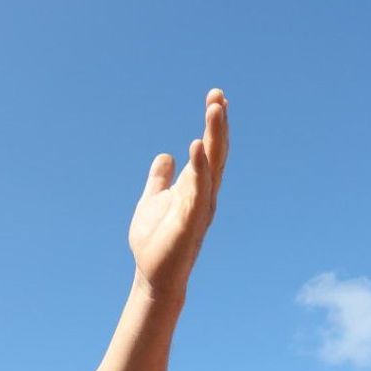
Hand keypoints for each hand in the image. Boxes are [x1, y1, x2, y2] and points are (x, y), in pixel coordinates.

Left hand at [127, 89, 228, 293]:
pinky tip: (196, 146)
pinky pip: (198, 191)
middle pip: (215, 153)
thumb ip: (160, 179)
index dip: (214, 125)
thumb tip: (165, 156)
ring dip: (214, 136)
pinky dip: (199, 168)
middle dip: (218, 124)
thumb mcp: (152, 200)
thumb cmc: (156, 241)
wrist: (152, 276)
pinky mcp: (191, 221)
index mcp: (196, 187)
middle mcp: (204, 194)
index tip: (216, 97)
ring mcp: (200, 207)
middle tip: (217, 95)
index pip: (209, 150)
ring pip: (212, 166)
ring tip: (215, 108)